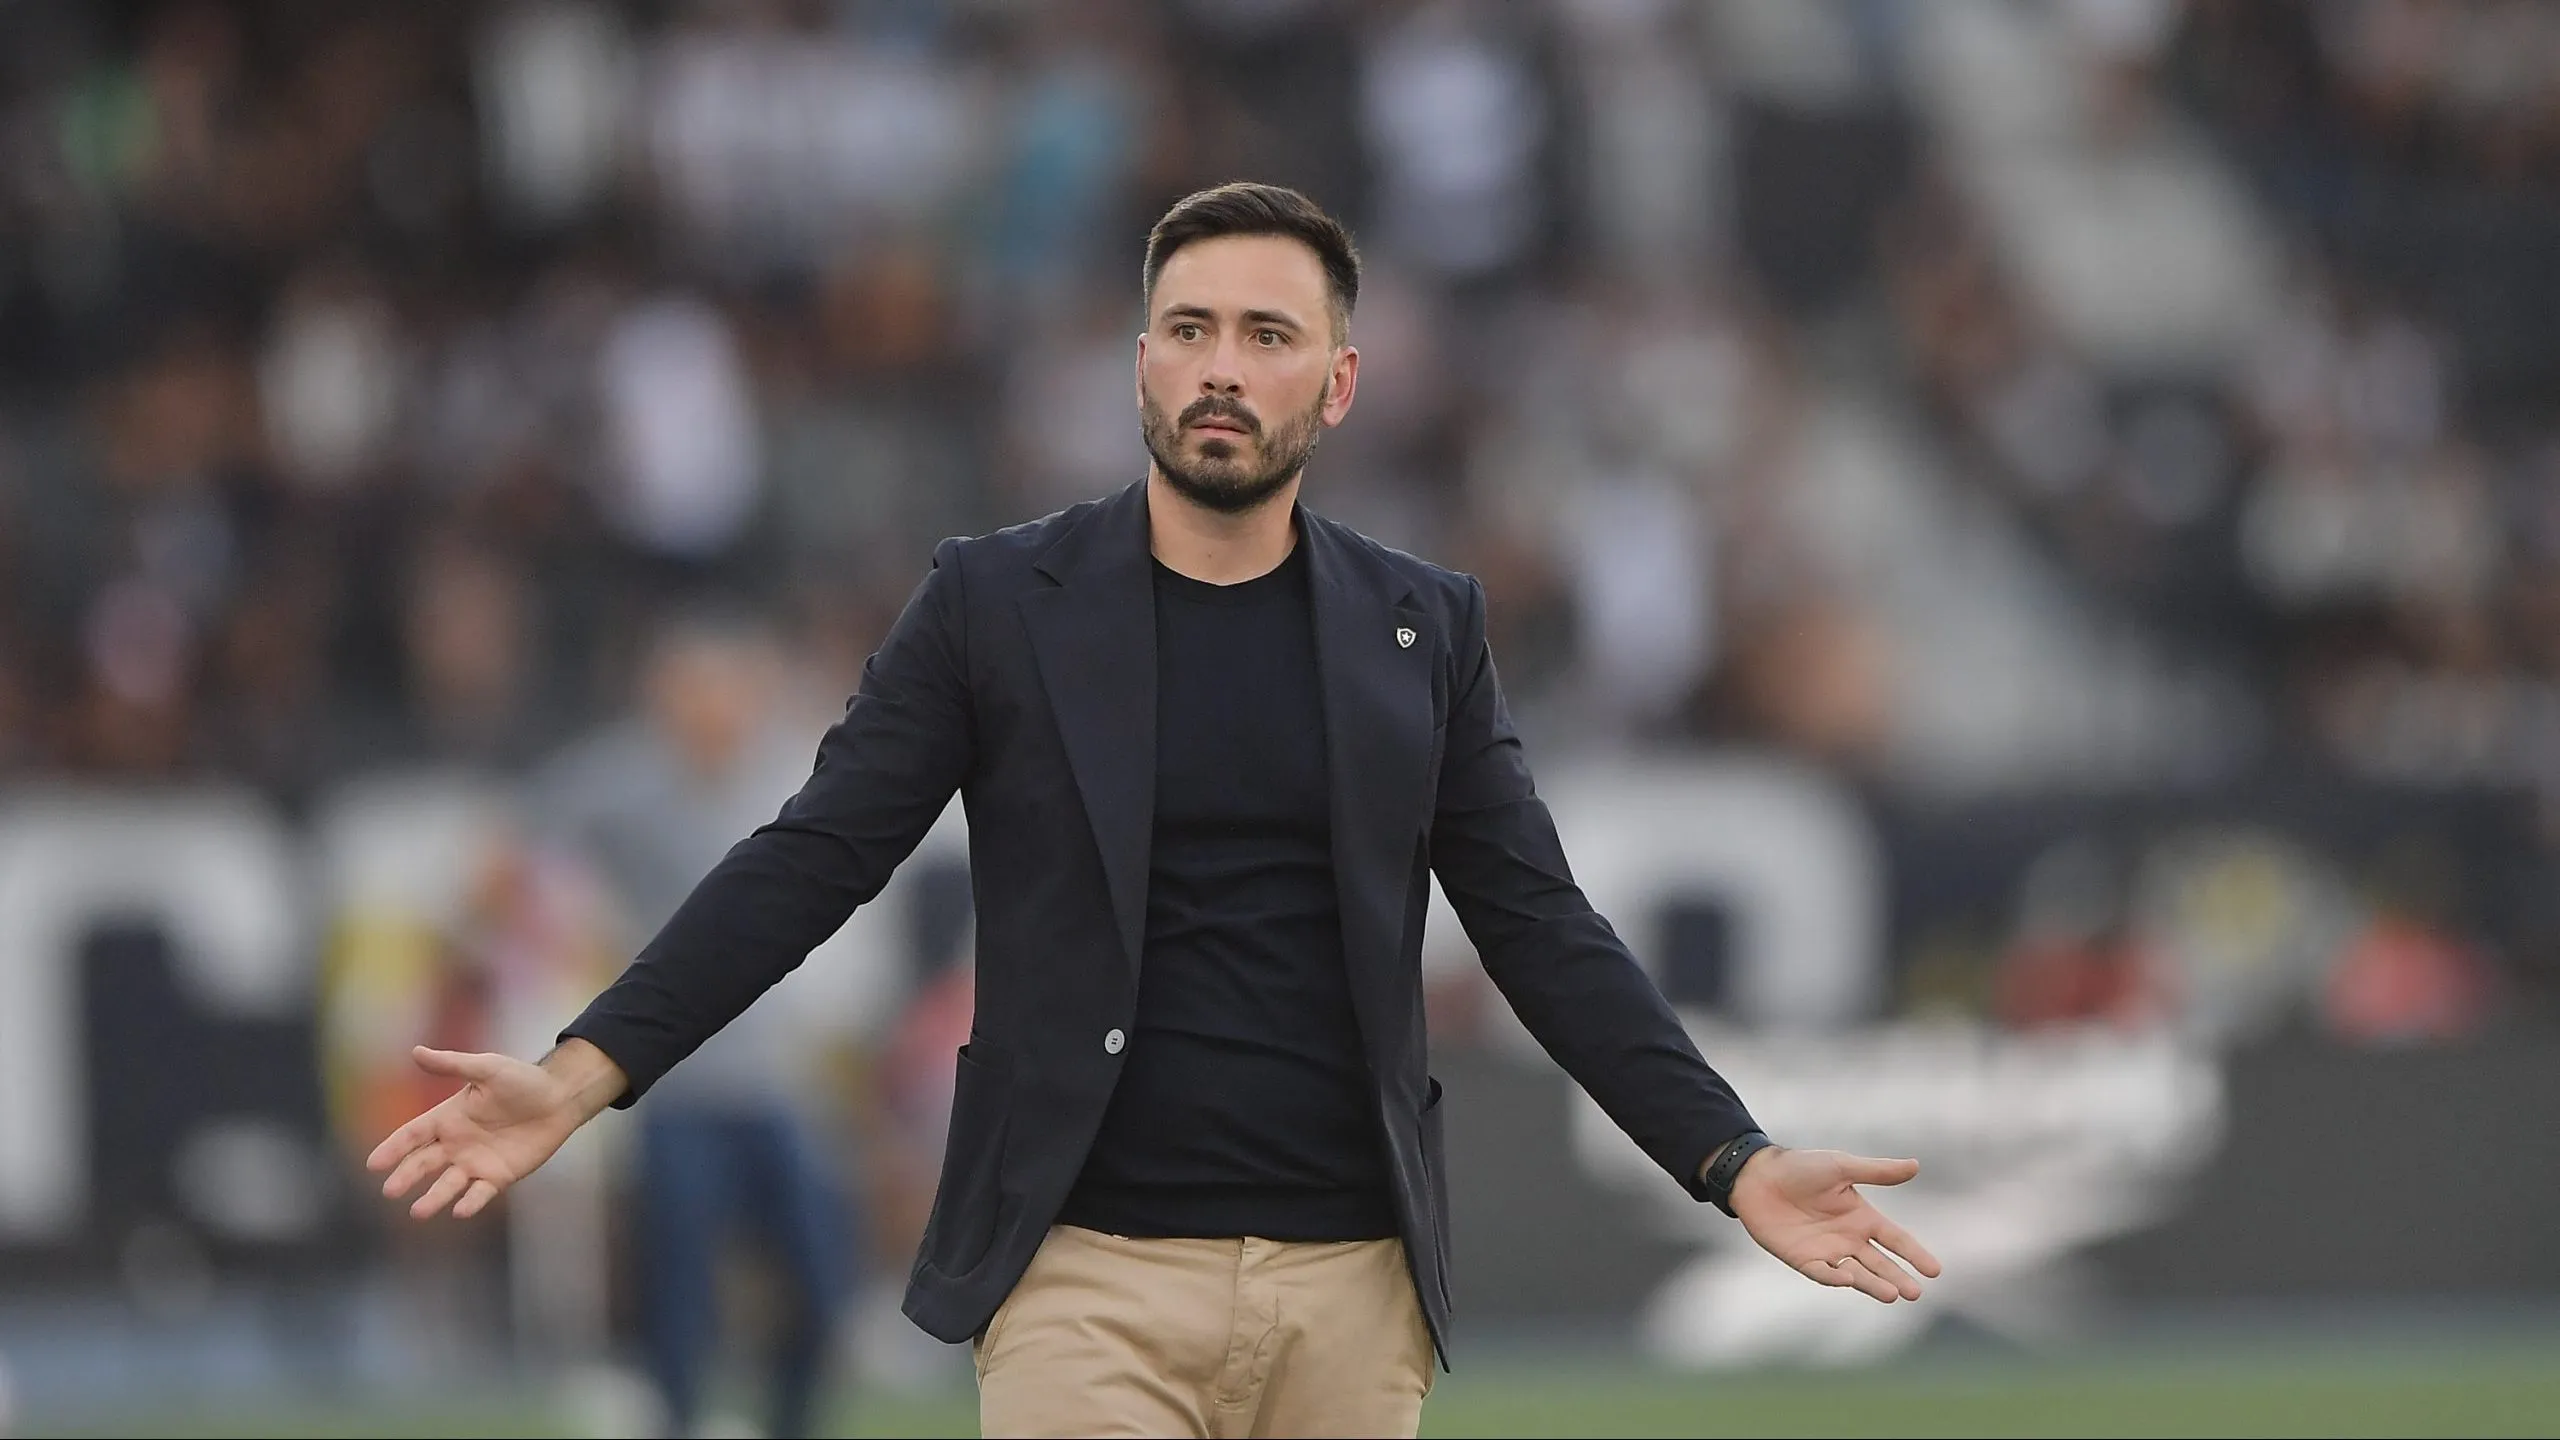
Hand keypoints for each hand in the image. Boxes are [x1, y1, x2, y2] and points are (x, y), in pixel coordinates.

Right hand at [364, 1042, 621, 1220]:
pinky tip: (460, 1210)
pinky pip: (480, 1193)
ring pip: (448, 1184)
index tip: (373, 1164)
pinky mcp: (498, 1176)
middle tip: (390, 1191)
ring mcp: (475, 1162)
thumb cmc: (523, 1080)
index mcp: (448, 1117)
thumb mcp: (487, 1068)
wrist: (560, 1098)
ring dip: (434, 1198)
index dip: (393, 1148)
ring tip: (418, 1213)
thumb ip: (453, 1065)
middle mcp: (456, 1143)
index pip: (412, 1135)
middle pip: (423, 1163)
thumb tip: (416, 1051)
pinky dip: (470, 1203)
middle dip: (406, 1176)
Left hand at [1728, 1146, 1941, 1302]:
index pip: (1896, 1239)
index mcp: (1862, 1216)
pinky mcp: (1803, 1259)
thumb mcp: (1841, 1167)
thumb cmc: (1800, 1167)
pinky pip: (1823, 1273)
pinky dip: (1835, 1278)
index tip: (1935, 1271)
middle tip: (1915, 1293)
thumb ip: (1876, 1171)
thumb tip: (1915, 1165)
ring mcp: (1827, 1251)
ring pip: (1857, 1274)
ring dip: (1874, 1284)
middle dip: (1898, 1278)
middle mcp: (1848, 1238)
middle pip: (1880, 1263)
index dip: (1914, 1254)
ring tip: (1893, 1295)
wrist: (1757, 1177)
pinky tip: (1848, 1279)